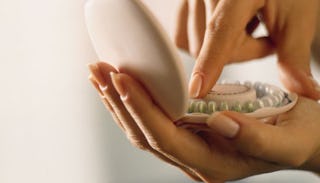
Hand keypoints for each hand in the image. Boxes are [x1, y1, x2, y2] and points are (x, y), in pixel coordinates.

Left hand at [88, 62, 319, 181]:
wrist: (302, 139)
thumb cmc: (298, 138)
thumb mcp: (286, 139)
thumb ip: (255, 137)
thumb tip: (220, 121)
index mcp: (213, 164)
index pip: (165, 136)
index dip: (142, 108)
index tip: (123, 79)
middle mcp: (194, 158)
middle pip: (144, 133)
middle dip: (119, 102)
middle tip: (99, 72)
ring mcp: (189, 147)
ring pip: (142, 127)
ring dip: (118, 101)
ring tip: (99, 75)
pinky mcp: (189, 132)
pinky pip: (152, 119)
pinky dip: (133, 101)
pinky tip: (121, 85)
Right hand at [174, 0, 319, 99]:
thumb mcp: (296, 19)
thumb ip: (294, 57)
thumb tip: (304, 92)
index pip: (220, 30)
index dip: (209, 62)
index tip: (197, 89)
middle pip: (210, 48)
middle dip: (239, 52)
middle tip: (262, 36)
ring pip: (195, 47)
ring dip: (222, 50)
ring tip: (244, 28)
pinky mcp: (182, 6)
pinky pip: (182, 39)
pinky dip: (203, 45)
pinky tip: (224, 29)